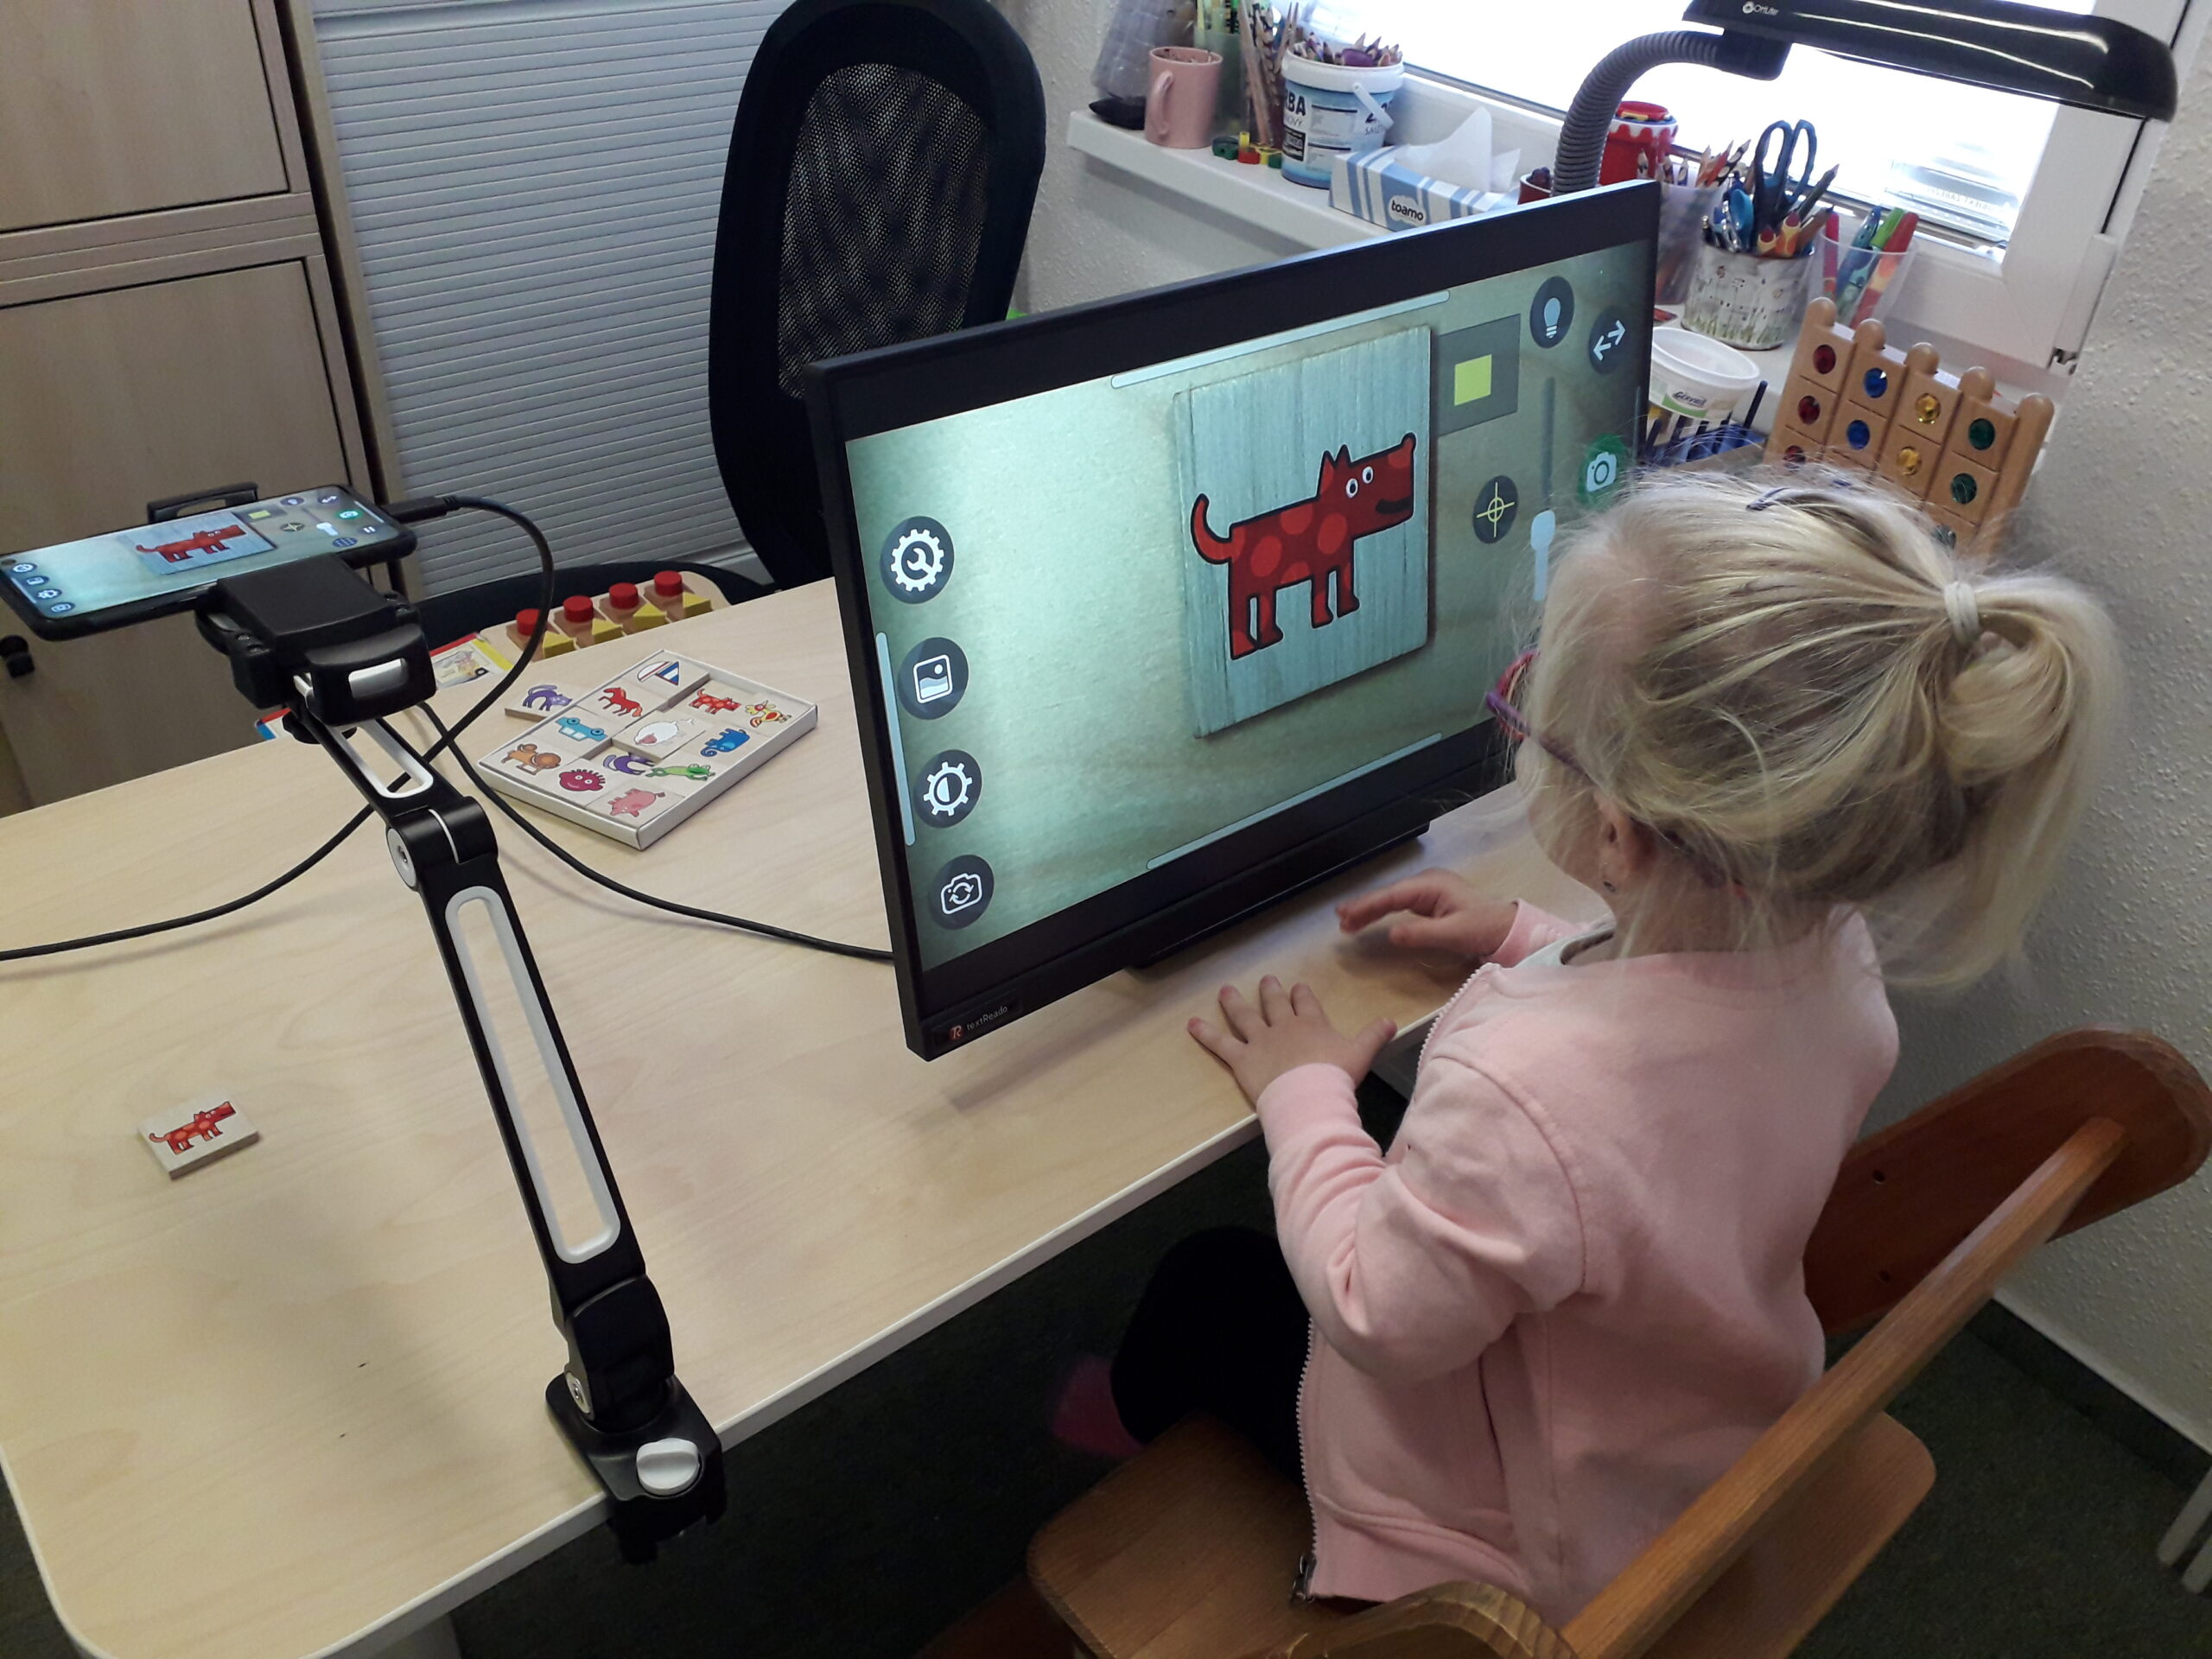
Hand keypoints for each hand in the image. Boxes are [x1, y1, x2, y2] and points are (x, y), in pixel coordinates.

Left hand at [1189, 976, 1395, 1107]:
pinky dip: (1205, 1033)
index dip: (1302, 995)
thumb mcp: (1361, 1054)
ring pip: (1244, 1017)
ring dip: (1233, 1003)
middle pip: (1275, 1004)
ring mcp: (1260, 1041)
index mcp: (1312, 1024)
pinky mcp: (1242, 1059)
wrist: (1311, 1097)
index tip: (1299, 986)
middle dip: (1270, 992)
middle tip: (1265, 981)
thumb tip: (1392, 1020)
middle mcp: (1284, 1027)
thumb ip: (1375, 1035)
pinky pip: (1220, 1044)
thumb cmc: (1337, 1077)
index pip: (1306, 1003)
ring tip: (1224, 990)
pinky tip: (1191, 1023)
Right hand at [1337, 868, 1518, 958]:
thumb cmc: (1484, 929)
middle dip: (1364, 907)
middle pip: (1389, 895)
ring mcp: (1429, 891)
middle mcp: (1428, 883)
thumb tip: (1391, 934)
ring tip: (1347, 922)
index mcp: (1432, 886)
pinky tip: (1370, 919)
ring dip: (1371, 910)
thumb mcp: (1454, 934)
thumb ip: (1421, 933)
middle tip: (1340, 920)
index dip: (1368, 905)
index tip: (1346, 915)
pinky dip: (1384, 912)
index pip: (1392, 896)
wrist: (1507, 929)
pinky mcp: (1431, 901)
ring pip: (1393, 899)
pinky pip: (1401, 905)